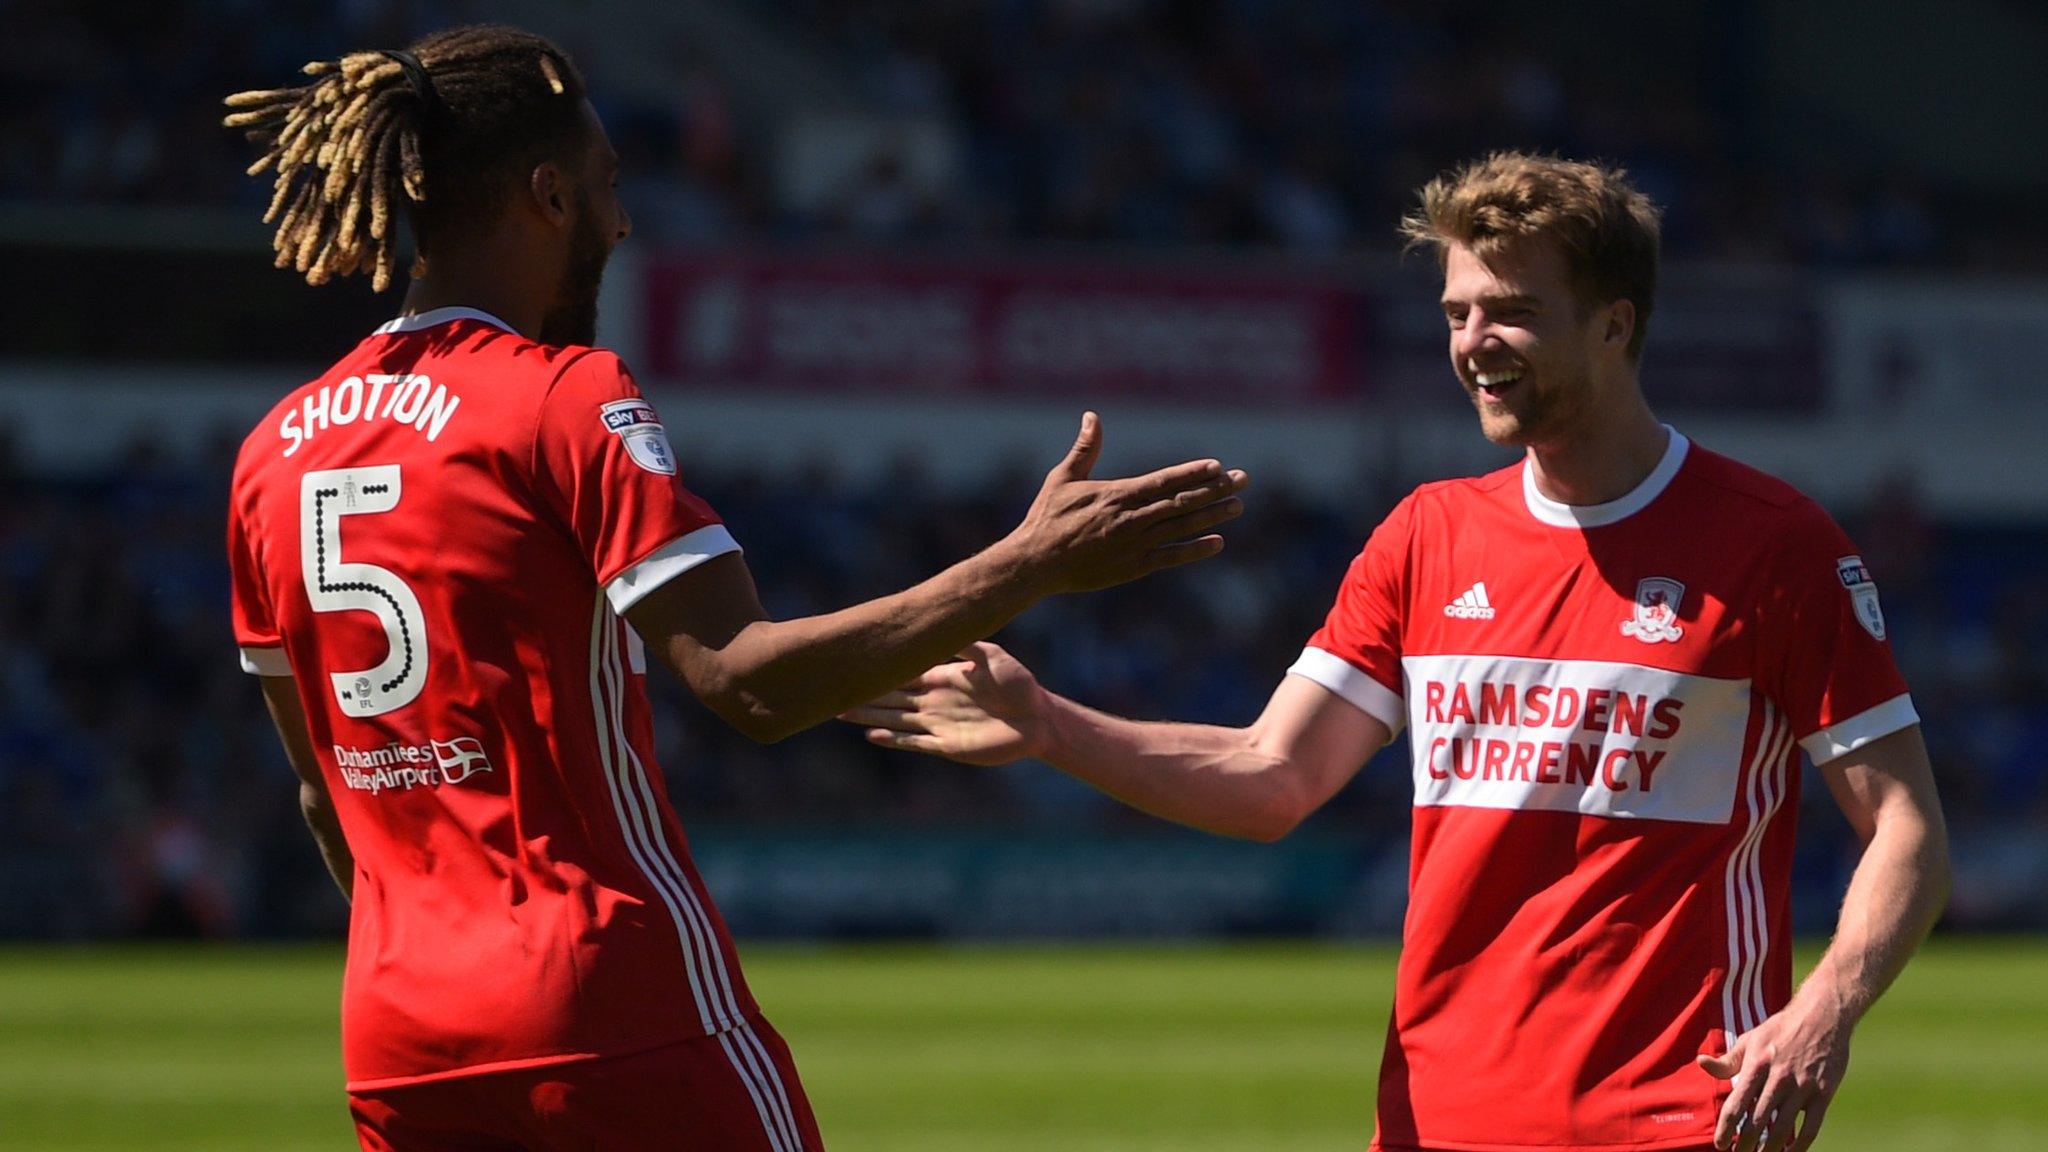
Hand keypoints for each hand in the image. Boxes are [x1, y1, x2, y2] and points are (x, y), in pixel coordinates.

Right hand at [841, 642, 1046, 765]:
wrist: (1039, 718)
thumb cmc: (1020, 684)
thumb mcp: (993, 656)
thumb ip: (966, 645)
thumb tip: (938, 628)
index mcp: (943, 677)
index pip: (903, 673)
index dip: (880, 670)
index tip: (855, 661)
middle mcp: (935, 701)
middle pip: (890, 698)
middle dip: (863, 694)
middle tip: (831, 689)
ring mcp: (939, 725)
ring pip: (896, 720)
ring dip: (869, 717)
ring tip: (840, 712)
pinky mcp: (949, 746)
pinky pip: (915, 743)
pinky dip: (894, 740)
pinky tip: (873, 736)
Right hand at [1004, 412, 1247, 594]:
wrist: (1035, 562)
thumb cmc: (1046, 518)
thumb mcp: (1063, 478)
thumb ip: (1085, 449)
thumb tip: (1092, 416)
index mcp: (1117, 494)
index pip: (1164, 481)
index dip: (1193, 473)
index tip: (1218, 466)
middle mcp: (1131, 518)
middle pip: (1181, 502)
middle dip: (1215, 490)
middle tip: (1244, 480)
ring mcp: (1134, 544)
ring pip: (1181, 527)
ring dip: (1212, 516)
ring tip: (1238, 505)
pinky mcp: (1132, 567)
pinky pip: (1170, 557)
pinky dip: (1194, 550)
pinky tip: (1217, 542)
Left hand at [1696, 1000, 1851, 1151]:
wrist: (1821, 1016)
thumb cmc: (1780, 1030)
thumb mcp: (1749, 1040)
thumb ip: (1727, 1059)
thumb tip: (1701, 1063)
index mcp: (1756, 1065)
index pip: (1736, 1104)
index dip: (1726, 1129)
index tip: (1720, 1145)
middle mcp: (1778, 1077)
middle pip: (1758, 1121)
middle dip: (1746, 1144)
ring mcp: (1802, 1086)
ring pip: (1784, 1128)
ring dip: (1771, 1148)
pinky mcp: (1824, 1092)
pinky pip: (1811, 1126)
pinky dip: (1800, 1144)